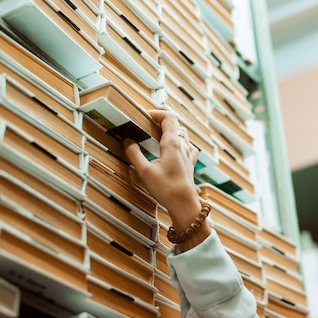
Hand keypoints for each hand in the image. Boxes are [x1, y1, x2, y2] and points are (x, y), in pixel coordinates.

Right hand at [123, 110, 202, 229]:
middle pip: (175, 123)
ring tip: (157, 136)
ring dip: (170, 130)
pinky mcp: (190, 163)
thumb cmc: (166, 189)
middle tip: (147, 125)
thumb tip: (127, 141)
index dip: (156, 113)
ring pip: (182, 133)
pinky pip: (187, 145)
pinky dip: (178, 142)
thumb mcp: (144, 171)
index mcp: (172, 143)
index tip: (145, 116)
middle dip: (160, 121)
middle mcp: (183, 145)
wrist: (184, 204)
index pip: (168, 117)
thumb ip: (134, 153)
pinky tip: (171, 150)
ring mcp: (188, 153)